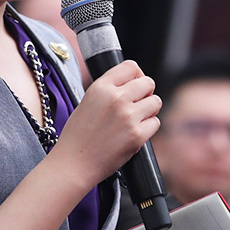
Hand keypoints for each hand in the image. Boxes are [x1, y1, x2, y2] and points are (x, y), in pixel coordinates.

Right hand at [50, 60, 160, 187]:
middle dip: (146, 92)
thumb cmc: (78, 135)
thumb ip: (109, 89)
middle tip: (137, 103)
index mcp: (101, 87)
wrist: (74, 163)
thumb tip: (132, 83)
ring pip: (156, 102)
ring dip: (149, 109)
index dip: (136, 75)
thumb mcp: (88, 100)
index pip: (131, 66)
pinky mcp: (137, 135)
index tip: (135, 84)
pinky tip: (134, 132)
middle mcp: (116, 98)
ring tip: (136, 118)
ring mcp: (128, 117)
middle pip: (148, 82)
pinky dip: (148, 128)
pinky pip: (155, 123)